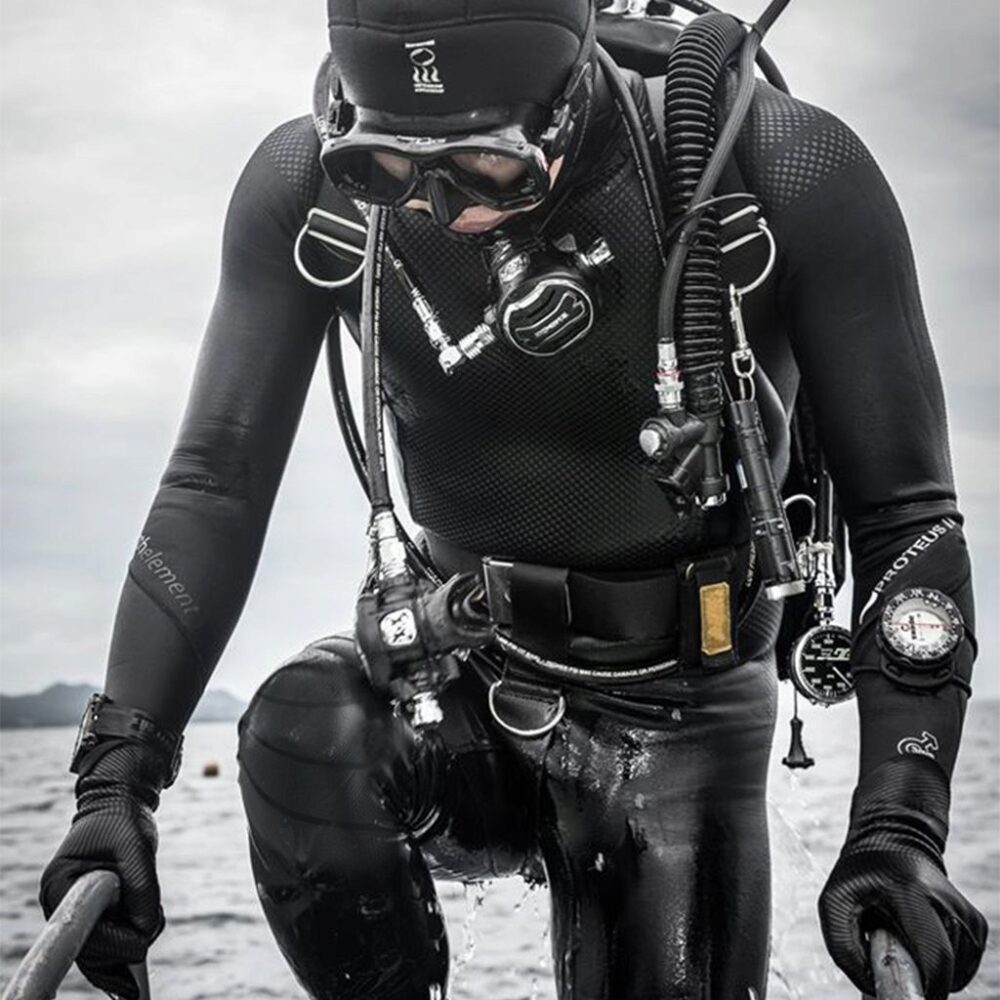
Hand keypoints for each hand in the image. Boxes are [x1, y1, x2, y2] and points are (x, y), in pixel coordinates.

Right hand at [39, 741, 167, 999]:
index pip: (82, 928)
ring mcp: (74, 908)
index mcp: (60, 885)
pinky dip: (125, 943)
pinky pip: (104, 938)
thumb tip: (147, 930)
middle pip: (86, 946)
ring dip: (126, 949)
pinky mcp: (92, 910)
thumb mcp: (137, 848)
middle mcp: (60, 901)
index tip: (139, 950)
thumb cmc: (123, 819)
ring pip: (97, 948)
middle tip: (140, 980)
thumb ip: (142, 888)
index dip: (111, 944)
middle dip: (120, 954)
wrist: (119, 803)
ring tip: (148, 943)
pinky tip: (143, 946)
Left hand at [819, 758, 986, 999]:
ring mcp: (967, 914)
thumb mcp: (835, 903)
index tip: (913, 997)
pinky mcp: (976, 924)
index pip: (936, 955)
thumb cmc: (859, 875)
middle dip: (924, 982)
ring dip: (928, 969)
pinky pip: (963, 965)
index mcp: (913, 893)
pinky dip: (941, 965)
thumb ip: (843, 948)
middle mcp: (948, 903)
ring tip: (903, 938)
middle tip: (897, 967)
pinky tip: (919, 940)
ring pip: (957, 971)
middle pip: (949, 968)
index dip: (928, 988)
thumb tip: (872, 990)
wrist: (893, 841)